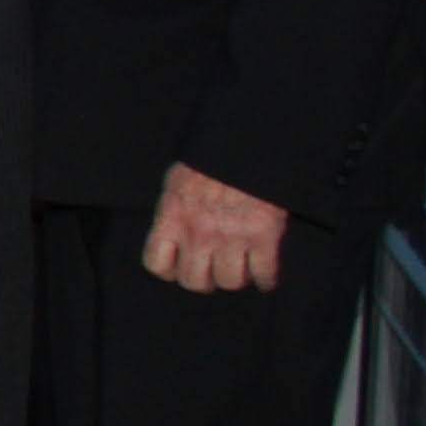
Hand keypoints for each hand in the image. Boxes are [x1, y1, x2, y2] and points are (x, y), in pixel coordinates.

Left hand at [142, 161, 287, 292]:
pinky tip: (266, 278)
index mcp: (172, 216)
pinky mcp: (264, 236)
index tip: (181, 268)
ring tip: (241, 271)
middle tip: (214, 273)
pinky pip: (264, 274)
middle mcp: (198, 232)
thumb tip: (172, 229)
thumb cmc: (211, 158)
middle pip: (195, 281)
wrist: (249, 143)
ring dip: (236, 279)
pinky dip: (267, 280)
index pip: (157, 264)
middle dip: (206, 281)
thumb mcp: (177, 180)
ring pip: (230, 282)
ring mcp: (231, 236)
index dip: (171, 270)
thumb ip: (173, 209)